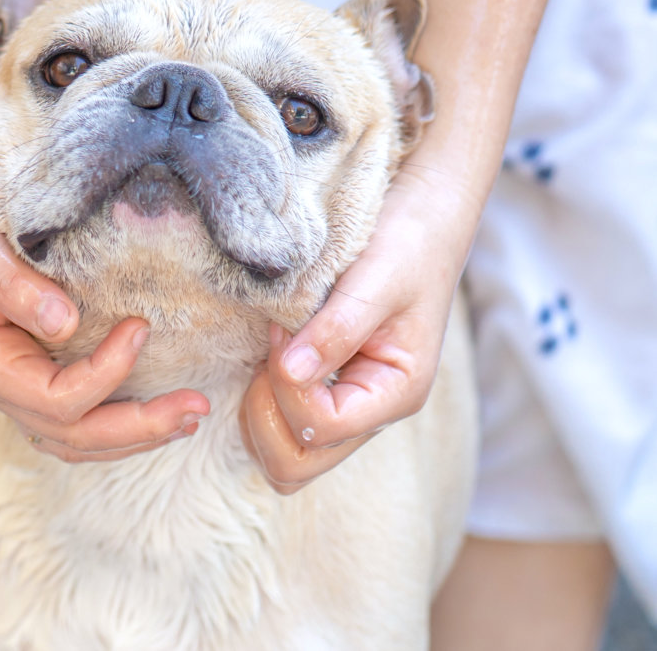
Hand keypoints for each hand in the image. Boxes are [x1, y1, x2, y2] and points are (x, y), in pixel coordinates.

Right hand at [0, 145, 209, 462]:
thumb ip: (10, 283)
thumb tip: (65, 323)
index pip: (53, 399)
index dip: (105, 375)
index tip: (140, 326)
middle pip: (70, 435)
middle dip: (138, 428)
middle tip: (196, 405)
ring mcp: (8, 377)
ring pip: (72, 436)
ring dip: (132, 432)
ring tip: (187, 416)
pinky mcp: (24, 362)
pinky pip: (71, 410)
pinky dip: (114, 414)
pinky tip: (151, 402)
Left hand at [240, 167, 471, 492]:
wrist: (420, 215)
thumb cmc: (408, 241)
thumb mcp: (377, 278)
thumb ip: (336, 329)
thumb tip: (292, 373)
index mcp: (396, 393)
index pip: (320, 427)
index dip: (287, 386)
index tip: (284, 331)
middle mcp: (371, 411)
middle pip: (297, 464)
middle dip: (266, 414)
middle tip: (268, 355)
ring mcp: (347, 405)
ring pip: (285, 454)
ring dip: (260, 412)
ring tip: (269, 354)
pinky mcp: (326, 390)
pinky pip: (281, 425)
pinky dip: (261, 402)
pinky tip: (268, 355)